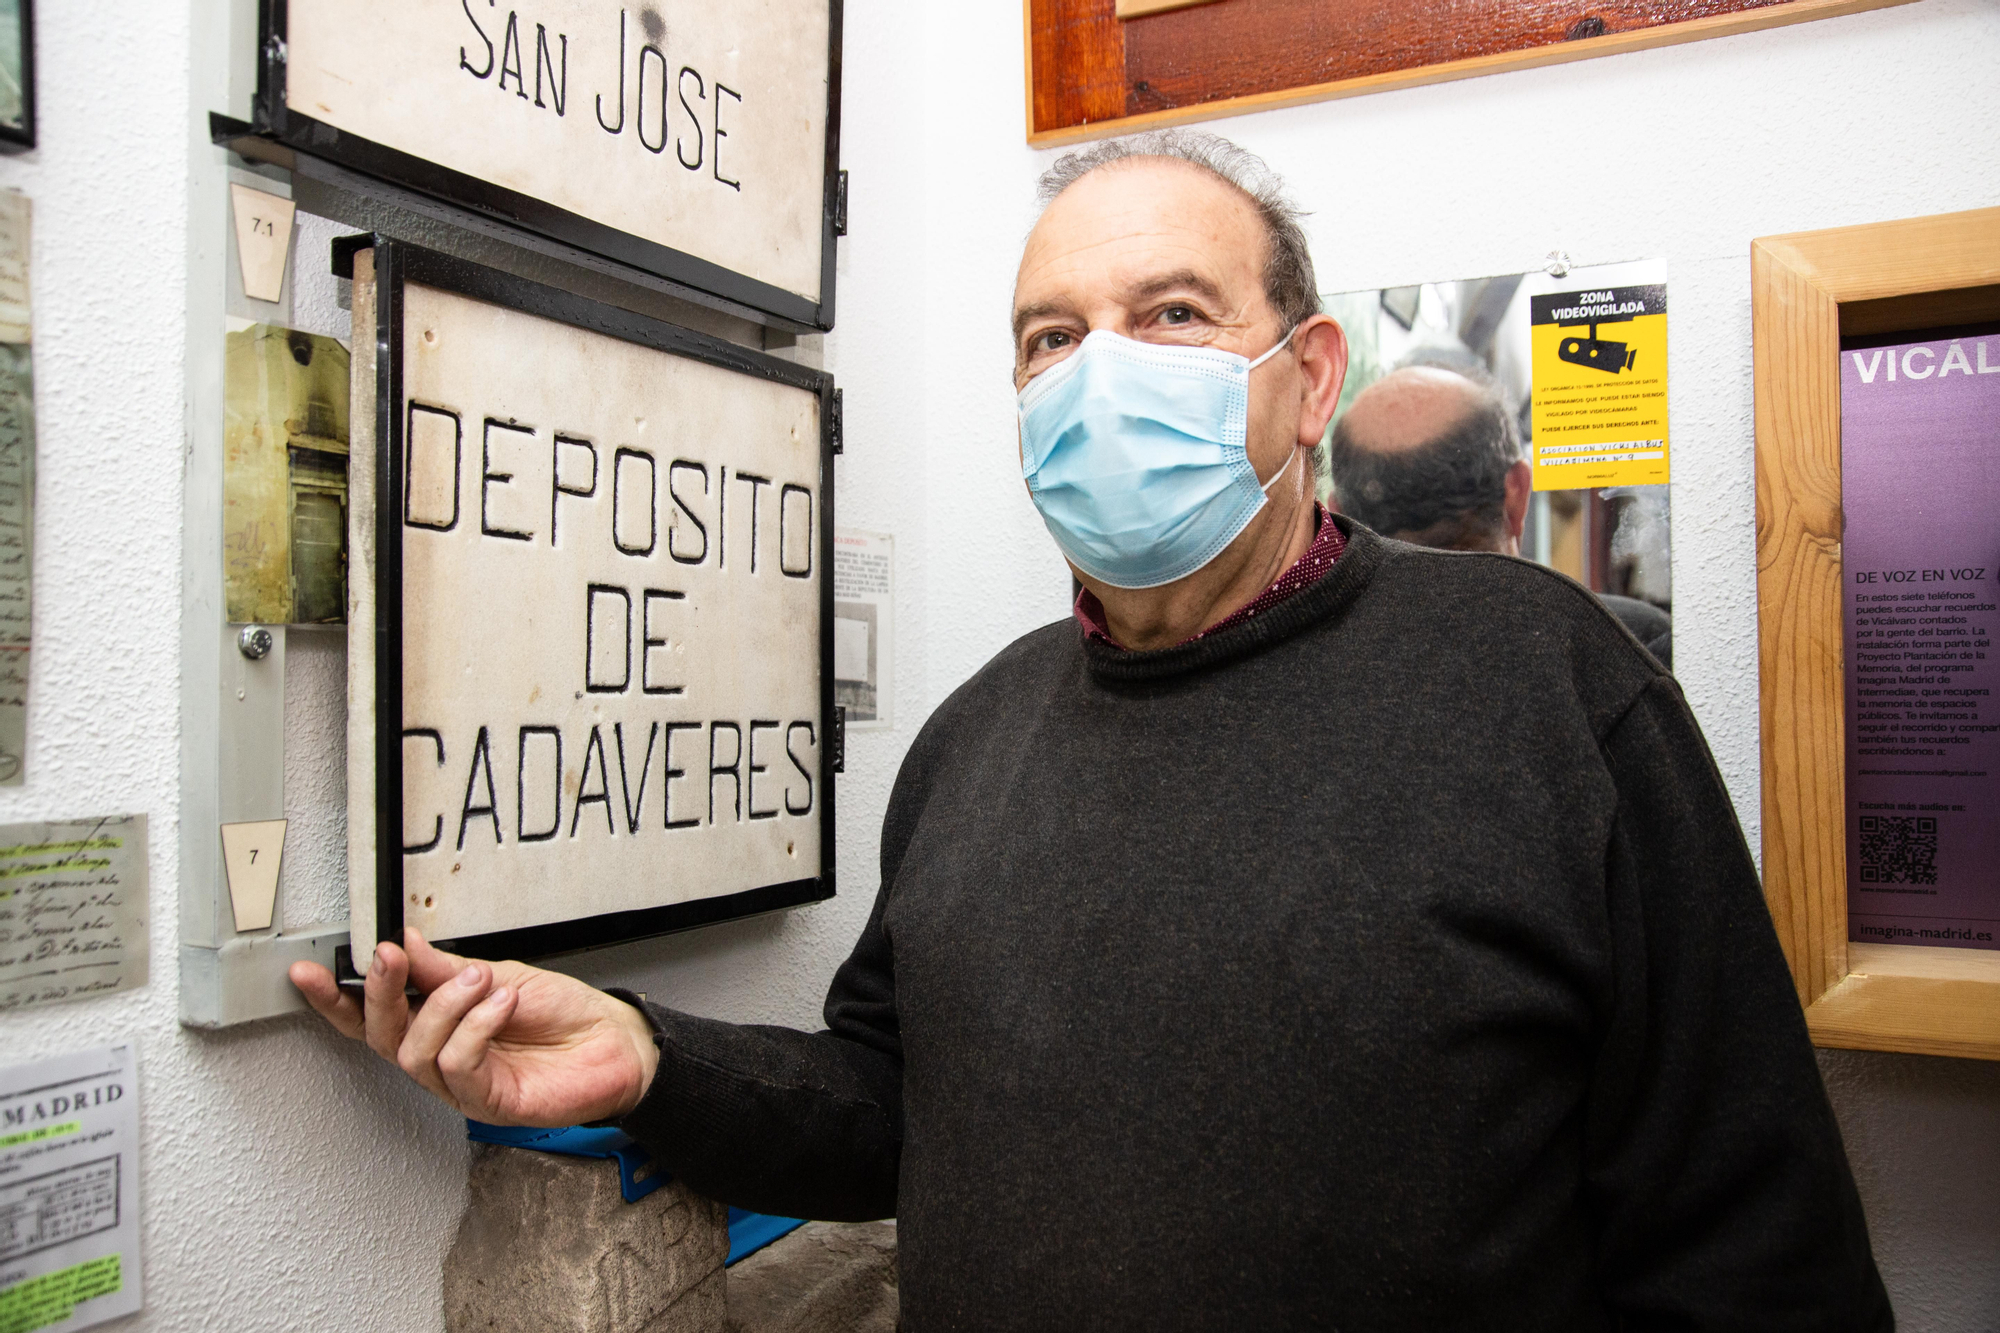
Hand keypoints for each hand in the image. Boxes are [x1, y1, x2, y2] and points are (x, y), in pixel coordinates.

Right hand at [289, 929, 660, 1126]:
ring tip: (483, 980)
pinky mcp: (489, 1102)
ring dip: (446, 1007)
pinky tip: (501, 1004)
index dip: (336, 1000)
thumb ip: (444, 968)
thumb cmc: (562, 1012)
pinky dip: (475, 1027)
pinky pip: (458, 1067)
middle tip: (386, 956)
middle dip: (378, 993)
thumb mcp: (499, 974)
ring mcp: (462, 1085)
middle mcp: (441, 1059)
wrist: (616, 1040)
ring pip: (416, 1052)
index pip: (372, 1018)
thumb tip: (402, 942)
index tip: (306, 971)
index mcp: (437, 1025)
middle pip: (382, 1037)